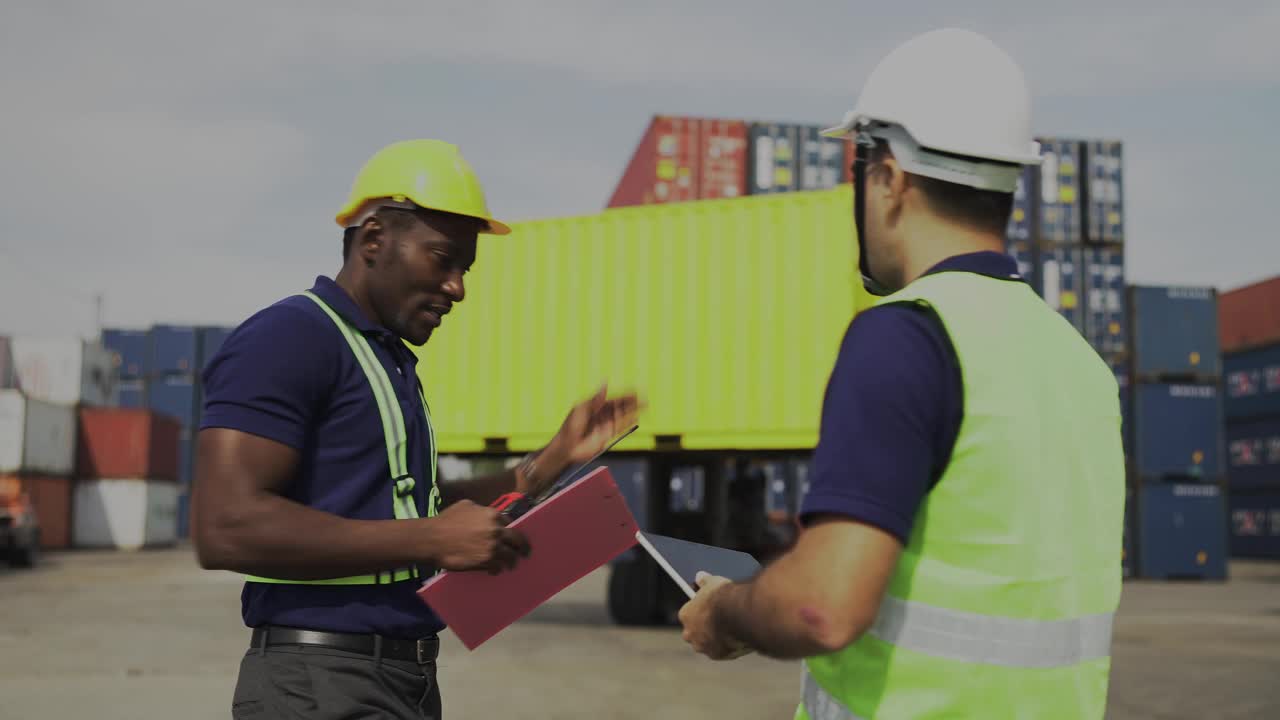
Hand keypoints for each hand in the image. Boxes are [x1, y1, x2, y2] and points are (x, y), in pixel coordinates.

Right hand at [426, 500, 529, 573]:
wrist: (433, 540)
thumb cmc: (446, 521)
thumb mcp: (466, 506)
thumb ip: (481, 510)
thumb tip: (486, 514)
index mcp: (493, 515)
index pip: (511, 522)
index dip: (512, 530)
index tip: (514, 536)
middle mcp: (497, 530)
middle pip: (518, 540)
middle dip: (523, 546)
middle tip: (525, 552)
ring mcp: (493, 547)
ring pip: (511, 556)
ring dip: (512, 560)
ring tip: (512, 564)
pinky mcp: (486, 561)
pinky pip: (499, 566)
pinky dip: (498, 568)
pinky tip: (496, 570)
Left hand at [521, 385, 643, 495]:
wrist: (567, 447)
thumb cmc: (570, 426)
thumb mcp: (582, 408)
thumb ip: (596, 398)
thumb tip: (605, 383)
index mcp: (595, 406)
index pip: (613, 399)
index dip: (625, 395)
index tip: (635, 391)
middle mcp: (602, 415)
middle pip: (620, 406)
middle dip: (632, 402)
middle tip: (643, 398)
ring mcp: (605, 425)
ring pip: (622, 416)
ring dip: (633, 411)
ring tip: (644, 406)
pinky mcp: (607, 435)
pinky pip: (620, 427)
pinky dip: (629, 423)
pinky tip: (636, 417)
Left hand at [678, 572, 753, 660]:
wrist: (739, 614)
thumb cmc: (724, 597)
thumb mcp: (713, 583)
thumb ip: (704, 581)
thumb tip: (700, 576)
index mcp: (686, 615)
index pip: (688, 614)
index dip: (699, 610)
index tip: (708, 607)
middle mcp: (690, 634)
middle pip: (695, 632)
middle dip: (704, 627)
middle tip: (719, 619)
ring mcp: (704, 647)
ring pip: (708, 644)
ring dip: (716, 639)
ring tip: (732, 629)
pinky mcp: (719, 655)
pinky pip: (723, 651)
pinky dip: (729, 646)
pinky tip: (738, 637)